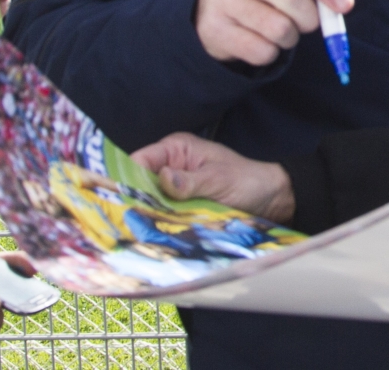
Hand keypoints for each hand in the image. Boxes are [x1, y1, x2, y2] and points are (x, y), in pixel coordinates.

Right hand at [132, 132, 295, 222]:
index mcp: (176, 149)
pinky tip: (153, 238)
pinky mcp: (183, 208)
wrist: (272, 199)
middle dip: (134, 201)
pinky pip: (165, 215)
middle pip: (141, 184)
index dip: (125, 179)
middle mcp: (171, 166)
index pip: (140, 160)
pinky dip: (161, 225)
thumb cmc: (247, 181)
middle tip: (123, 224)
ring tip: (136, 234)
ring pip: (151, 202)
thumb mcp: (218, 180)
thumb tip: (164, 178)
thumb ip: (191, 181)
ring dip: (148, 216)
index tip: (115, 200)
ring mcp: (176, 189)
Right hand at [196, 0, 352, 64]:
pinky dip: (272, 51)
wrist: (209, 11)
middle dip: (311, 16)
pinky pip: (262, 50)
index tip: (345, 3)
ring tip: (280, 30)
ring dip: (291, 36)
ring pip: (279, 27)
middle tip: (311, 22)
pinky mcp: (213, 30)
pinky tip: (260, 40)